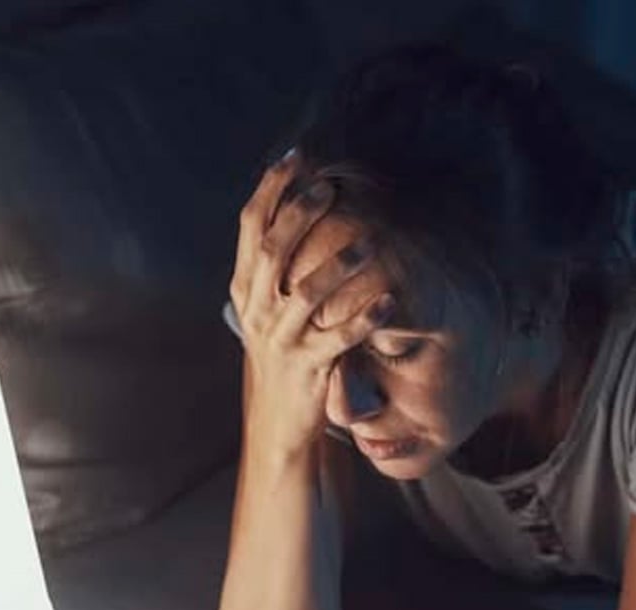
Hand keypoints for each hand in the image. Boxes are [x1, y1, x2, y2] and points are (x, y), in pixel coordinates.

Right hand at [229, 149, 394, 456]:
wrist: (277, 426)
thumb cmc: (284, 359)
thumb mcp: (270, 312)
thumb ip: (278, 271)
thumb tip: (298, 210)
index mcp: (246, 291)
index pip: (250, 229)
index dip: (271, 189)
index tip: (296, 157)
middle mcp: (258, 312)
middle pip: (273, 251)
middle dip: (300, 215)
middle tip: (329, 188)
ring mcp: (280, 341)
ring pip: (306, 294)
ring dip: (339, 265)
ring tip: (370, 244)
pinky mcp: (308, 369)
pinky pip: (338, 339)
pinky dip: (365, 318)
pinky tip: (389, 301)